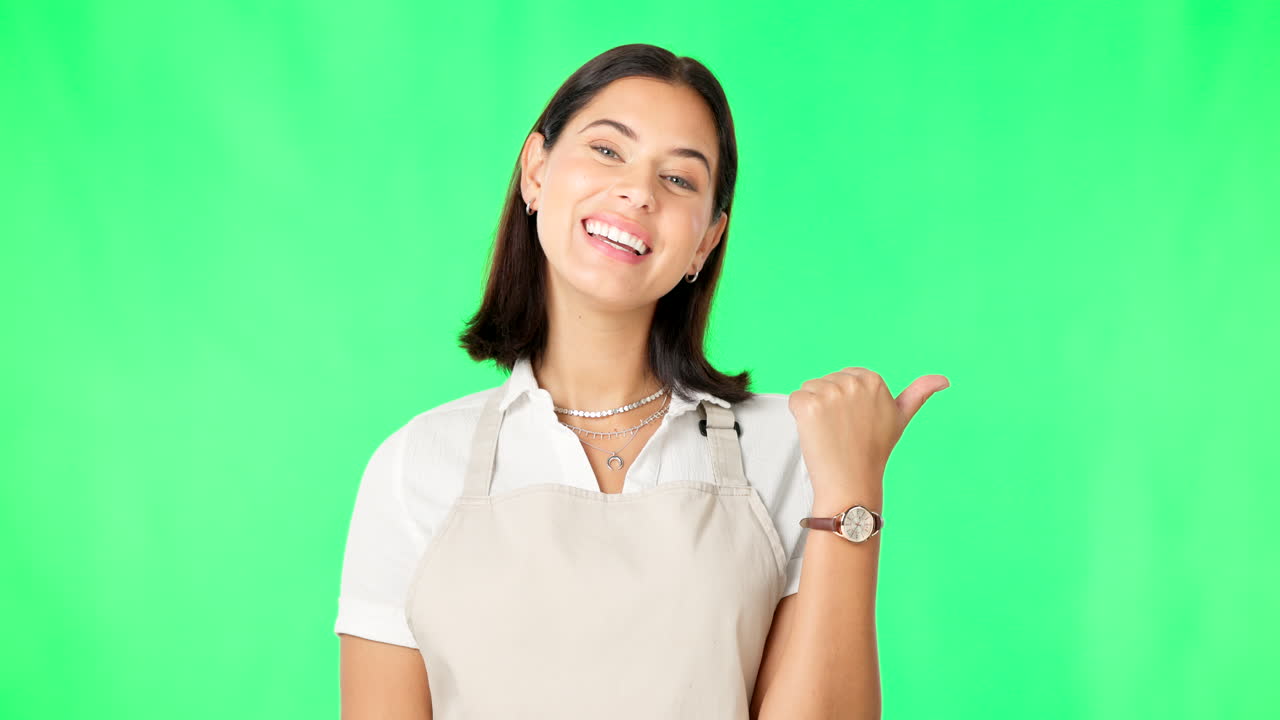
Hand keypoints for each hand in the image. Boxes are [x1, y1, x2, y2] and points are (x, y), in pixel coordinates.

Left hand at [788, 367, 949, 500]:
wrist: (852, 483)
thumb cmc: (874, 452)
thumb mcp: (900, 418)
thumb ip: (919, 394)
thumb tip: (945, 379)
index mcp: (873, 379)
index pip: (843, 378)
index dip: (844, 403)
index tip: (855, 422)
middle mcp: (853, 381)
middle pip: (824, 382)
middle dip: (829, 405)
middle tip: (843, 431)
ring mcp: (830, 392)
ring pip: (809, 390)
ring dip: (813, 412)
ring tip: (832, 434)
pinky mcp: (809, 405)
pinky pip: (794, 401)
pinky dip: (799, 418)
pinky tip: (816, 434)